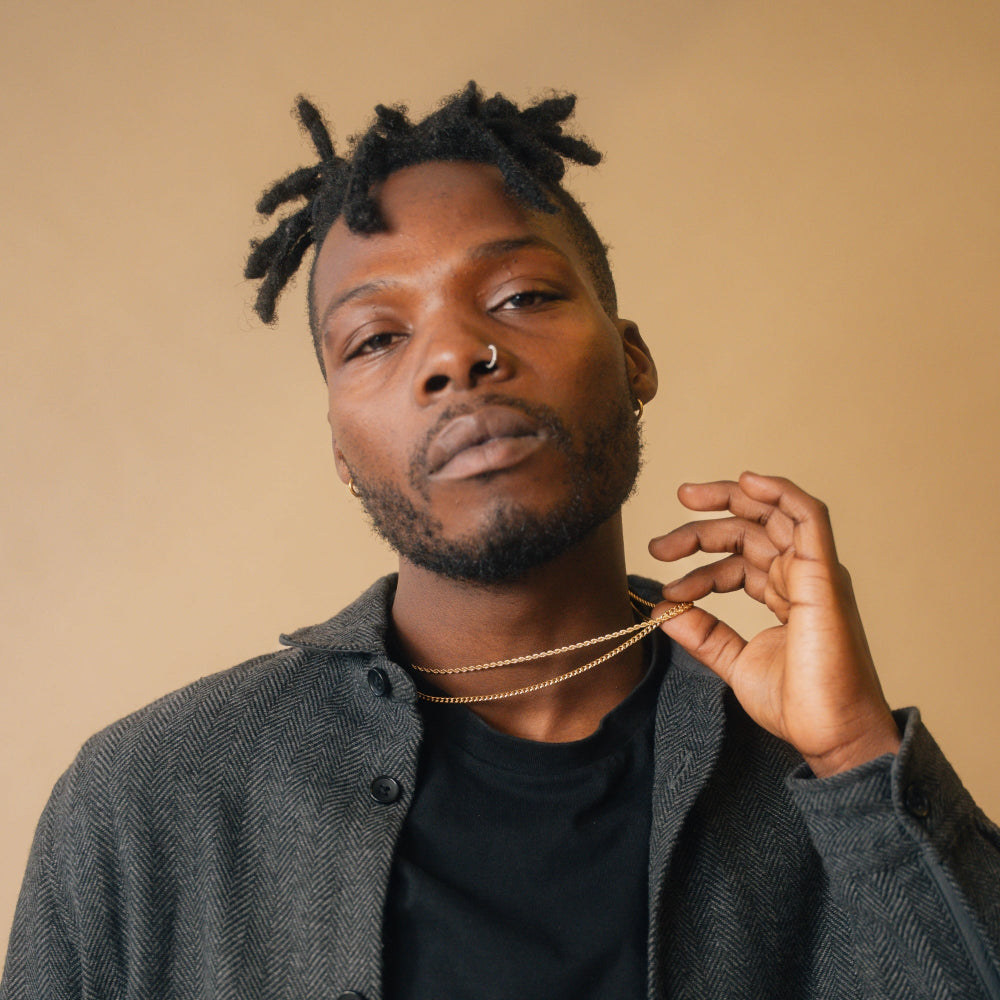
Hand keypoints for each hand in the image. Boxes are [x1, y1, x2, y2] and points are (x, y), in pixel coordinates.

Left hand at [648, 472, 899, 776]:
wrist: (830, 735)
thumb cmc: (797, 704)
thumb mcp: (734, 662)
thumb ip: (703, 633)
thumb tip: (662, 611)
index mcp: (786, 595)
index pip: (741, 558)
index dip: (700, 564)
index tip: (665, 581)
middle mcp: (802, 577)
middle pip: (751, 530)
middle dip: (703, 526)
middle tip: (660, 544)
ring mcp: (815, 573)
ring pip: (772, 515)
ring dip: (729, 500)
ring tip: (685, 499)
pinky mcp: (823, 575)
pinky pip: (809, 516)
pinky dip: (779, 492)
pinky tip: (746, 481)